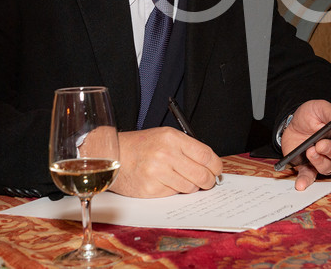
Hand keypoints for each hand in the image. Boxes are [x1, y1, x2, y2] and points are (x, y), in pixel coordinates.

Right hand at [108, 127, 222, 197]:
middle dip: (208, 180)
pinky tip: (164, 182)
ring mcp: (157, 172)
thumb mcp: (165, 137)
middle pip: (202, 174)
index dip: (216, 166)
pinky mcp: (150, 189)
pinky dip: (173, 190)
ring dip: (190, 186)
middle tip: (207, 181)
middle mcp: (165, 154)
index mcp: (172, 138)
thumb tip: (211, 165)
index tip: (217, 170)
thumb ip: (187, 148)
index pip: (205, 155)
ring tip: (180, 179)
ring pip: (190, 187)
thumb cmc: (141, 146)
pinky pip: (174, 194)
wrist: (114, 155)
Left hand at [281, 100, 330, 190]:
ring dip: (320, 161)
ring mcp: (324, 159)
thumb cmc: (310, 115)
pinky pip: (310, 176)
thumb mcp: (319, 107)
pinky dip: (306, 181)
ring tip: (310, 151)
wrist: (292, 124)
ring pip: (329, 166)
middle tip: (321, 144)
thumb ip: (330, 112)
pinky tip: (300, 184)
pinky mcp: (309, 166)